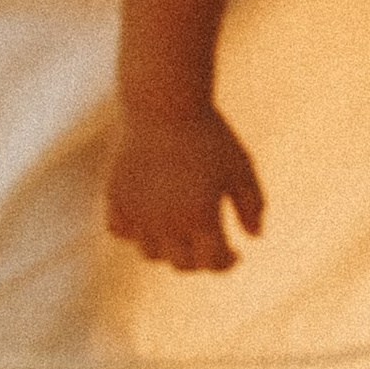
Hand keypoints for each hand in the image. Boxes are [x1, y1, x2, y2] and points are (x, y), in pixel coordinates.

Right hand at [105, 106, 264, 273]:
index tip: (235, 253)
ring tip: (179, 230)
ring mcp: (138, 213)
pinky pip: (120, 231)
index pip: (214, 263)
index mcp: (202, 217)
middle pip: (183, 264)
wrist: (163, 104)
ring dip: (168, 247)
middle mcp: (167, 223)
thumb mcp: (240, 166)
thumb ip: (252, 204)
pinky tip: (149, 216)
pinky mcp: (115, 198)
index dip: (227, 262)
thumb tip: (254, 237)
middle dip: (200, 258)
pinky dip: (134, 230)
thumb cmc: (209, 134)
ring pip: (151, 253)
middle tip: (208, 243)